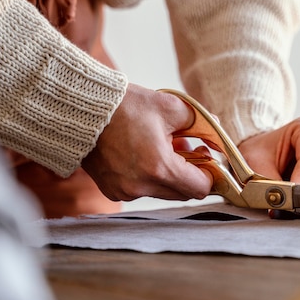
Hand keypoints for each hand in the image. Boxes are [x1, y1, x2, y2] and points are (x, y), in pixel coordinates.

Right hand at [82, 85, 212, 200]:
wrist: (82, 110)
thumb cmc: (126, 106)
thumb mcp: (171, 107)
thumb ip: (201, 124)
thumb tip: (217, 137)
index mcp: (160, 167)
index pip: (200, 188)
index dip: (209, 174)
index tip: (206, 158)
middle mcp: (142, 186)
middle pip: (182, 193)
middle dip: (189, 174)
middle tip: (186, 148)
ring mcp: (125, 192)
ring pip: (162, 192)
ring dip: (168, 176)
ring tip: (160, 148)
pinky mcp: (113, 191)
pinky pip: (142, 190)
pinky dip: (148, 178)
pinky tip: (142, 155)